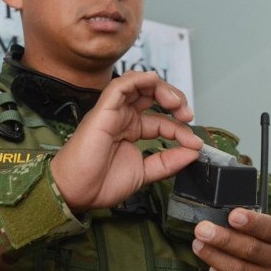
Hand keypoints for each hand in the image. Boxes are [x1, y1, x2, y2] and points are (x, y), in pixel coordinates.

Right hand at [51, 71, 202, 210]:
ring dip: (162, 88)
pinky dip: (139, 79)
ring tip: (176, 104)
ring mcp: (113, 112)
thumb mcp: (145, 173)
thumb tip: (194, 151)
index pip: (162, 121)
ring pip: (139, 85)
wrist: (75, 192)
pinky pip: (121, 85)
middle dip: (175, 100)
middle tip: (187, 115)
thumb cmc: (99, 183)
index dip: (181, 129)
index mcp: (131, 131)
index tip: (195, 143)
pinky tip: (154, 82)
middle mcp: (123, 118)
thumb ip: (169, 162)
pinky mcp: (103, 109)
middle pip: (153, 95)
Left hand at [192, 208, 270, 270]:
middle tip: (202, 230)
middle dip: (223, 239)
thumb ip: (249, 227)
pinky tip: (212, 270)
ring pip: (239, 270)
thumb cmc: (267, 255)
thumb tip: (218, 218)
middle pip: (250, 249)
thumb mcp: (267, 237)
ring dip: (214, 256)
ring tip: (198, 245)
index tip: (233, 216)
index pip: (269, 229)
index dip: (251, 222)